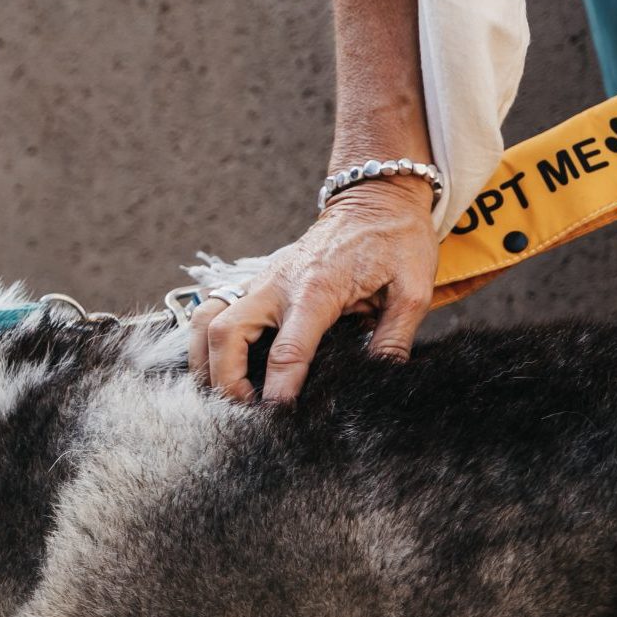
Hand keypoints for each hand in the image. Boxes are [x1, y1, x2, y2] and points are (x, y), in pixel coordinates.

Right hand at [188, 174, 438, 402]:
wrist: (374, 198)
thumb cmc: (395, 240)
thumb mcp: (412, 289)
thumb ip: (394, 338)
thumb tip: (380, 380)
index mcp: (316, 289)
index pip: (287, 350)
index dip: (279, 389)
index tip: (278, 418)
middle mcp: (277, 284)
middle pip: (226, 335)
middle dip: (226, 380)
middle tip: (245, 411)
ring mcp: (260, 281)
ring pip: (206, 320)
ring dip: (204, 361)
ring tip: (222, 393)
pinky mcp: (254, 282)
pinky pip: (211, 310)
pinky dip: (204, 341)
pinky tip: (216, 366)